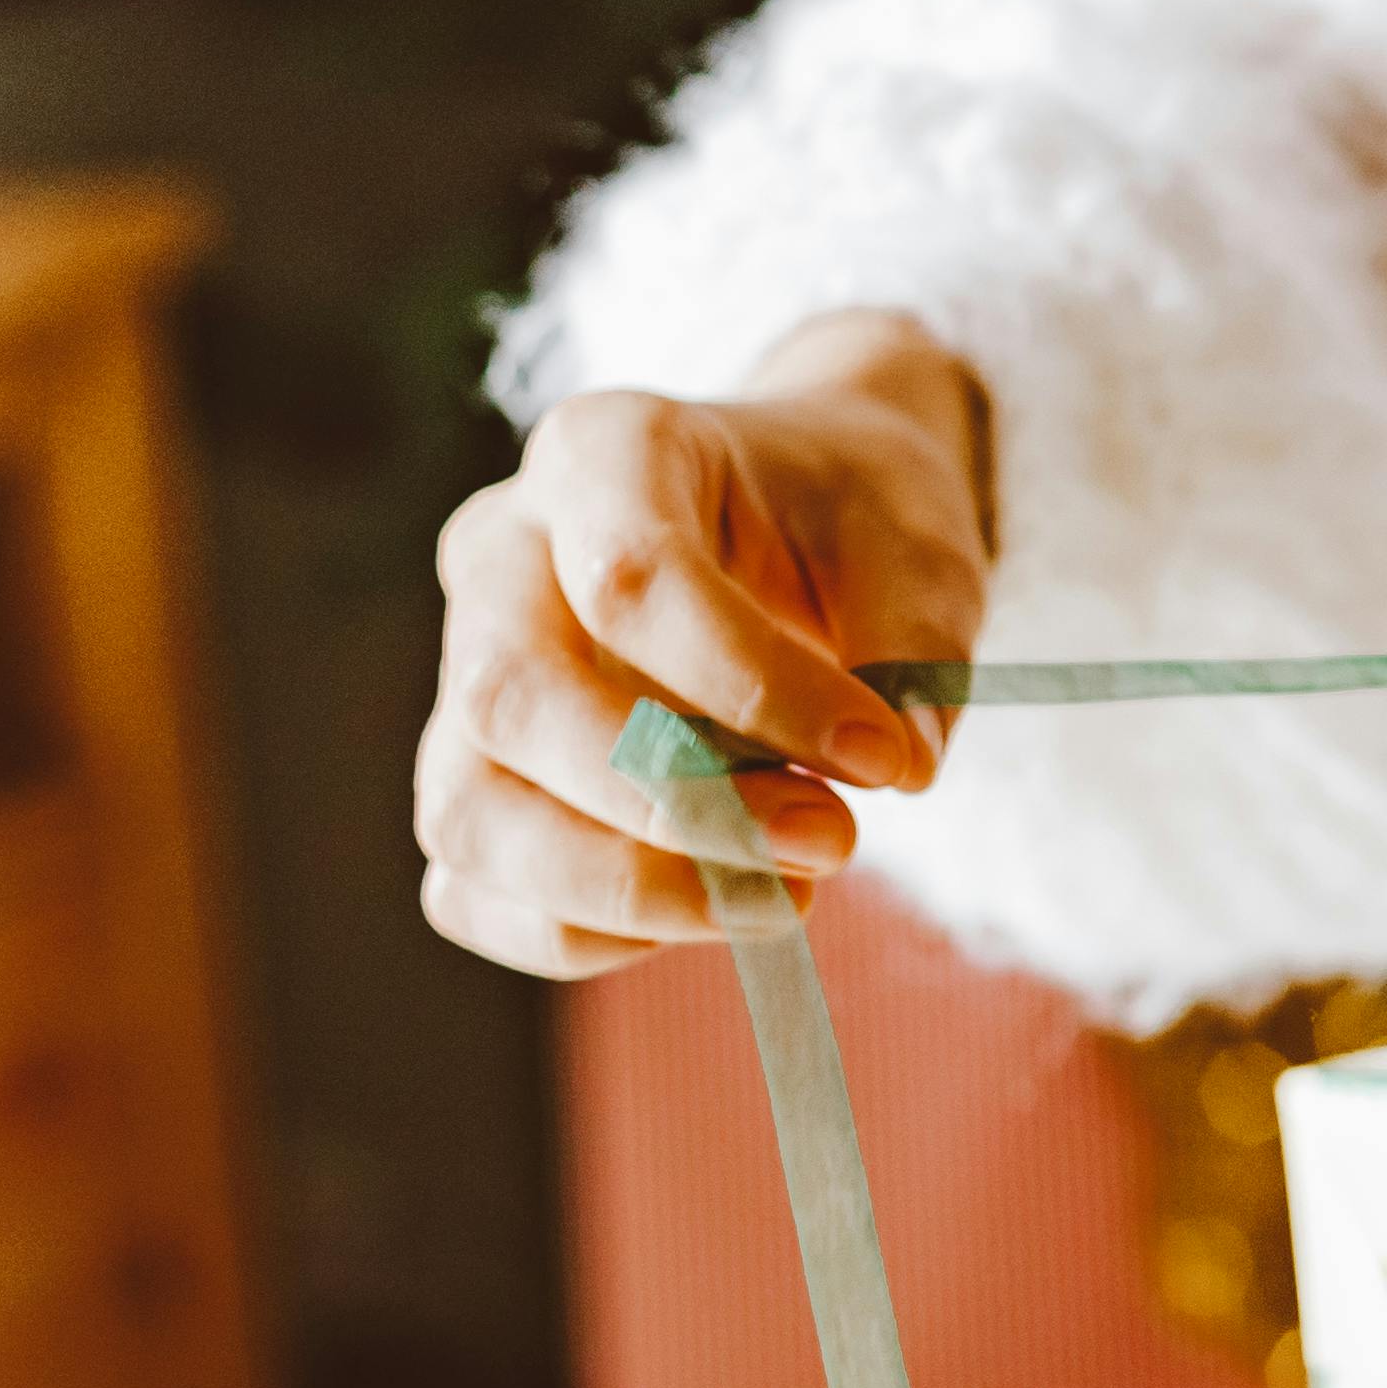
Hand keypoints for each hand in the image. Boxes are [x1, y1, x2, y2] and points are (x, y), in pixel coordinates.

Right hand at [414, 312, 994, 980]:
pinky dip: (576, 933)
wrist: (808, 520)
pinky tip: (702, 917)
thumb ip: (916, 648)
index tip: (883, 761)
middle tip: (831, 845)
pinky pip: (469, 888)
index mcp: (603, 454)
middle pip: (509, 699)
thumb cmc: (852, 522)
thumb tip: (897, 770)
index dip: (756, 691)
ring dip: (623, 888)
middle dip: (673, 805)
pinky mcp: (477, 774)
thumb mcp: (919, 547)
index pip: (628, 580)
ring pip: (467, 811)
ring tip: (783, 898)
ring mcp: (467, 670)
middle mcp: (501, 554)